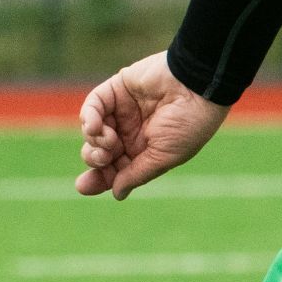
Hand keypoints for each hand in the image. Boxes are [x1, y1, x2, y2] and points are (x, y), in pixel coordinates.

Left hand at [76, 51, 230, 197]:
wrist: (198, 87)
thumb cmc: (188, 125)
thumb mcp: (163, 157)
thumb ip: (136, 174)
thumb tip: (117, 193)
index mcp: (146, 152)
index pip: (115, 169)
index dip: (99, 178)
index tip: (84, 186)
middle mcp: (132, 132)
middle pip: (99, 152)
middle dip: (95, 159)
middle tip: (104, 158)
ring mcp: (123, 111)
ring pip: (92, 131)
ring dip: (94, 140)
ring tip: (109, 140)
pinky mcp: (117, 90)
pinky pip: (93, 105)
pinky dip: (88, 117)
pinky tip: (94, 127)